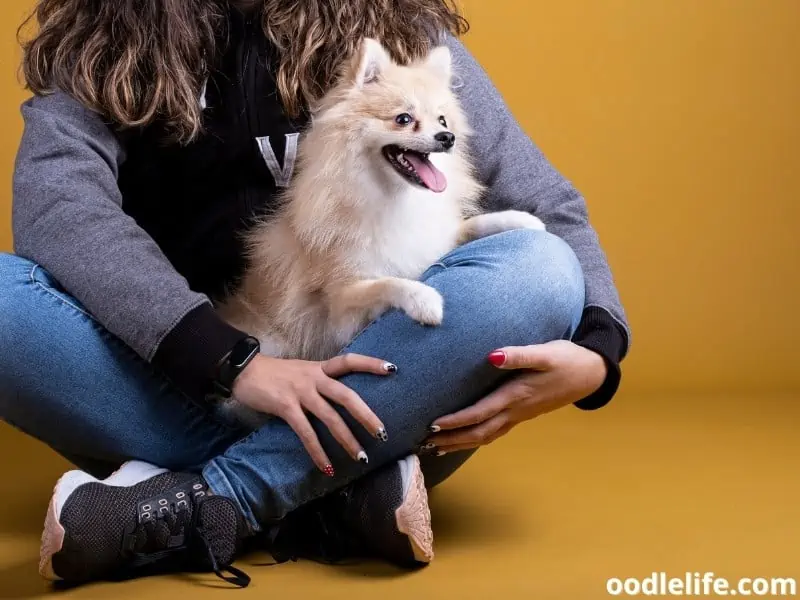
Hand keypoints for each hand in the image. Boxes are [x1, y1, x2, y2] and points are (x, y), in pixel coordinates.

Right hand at [233, 353, 393, 474]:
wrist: (244, 370)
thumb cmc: (274, 375)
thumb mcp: (302, 372)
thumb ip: (320, 383)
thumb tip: (339, 401)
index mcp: (319, 368)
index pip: (349, 361)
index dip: (370, 364)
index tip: (392, 369)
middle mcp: (313, 378)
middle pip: (346, 395)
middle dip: (366, 415)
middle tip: (382, 433)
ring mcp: (300, 392)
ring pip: (329, 417)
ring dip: (346, 439)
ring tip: (360, 457)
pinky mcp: (285, 406)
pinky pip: (305, 432)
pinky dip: (317, 451)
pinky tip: (326, 467)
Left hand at [424, 341, 606, 454]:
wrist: (591, 373)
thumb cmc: (566, 359)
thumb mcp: (545, 353)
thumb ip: (519, 355)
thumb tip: (493, 356)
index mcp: (517, 395)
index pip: (480, 413)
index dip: (457, 421)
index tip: (433, 425)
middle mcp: (516, 410)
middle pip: (479, 432)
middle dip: (451, 439)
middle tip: (424, 443)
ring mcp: (520, 415)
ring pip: (486, 436)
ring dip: (461, 443)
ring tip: (435, 448)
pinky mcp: (522, 414)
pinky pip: (494, 431)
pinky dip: (475, 438)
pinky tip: (464, 440)